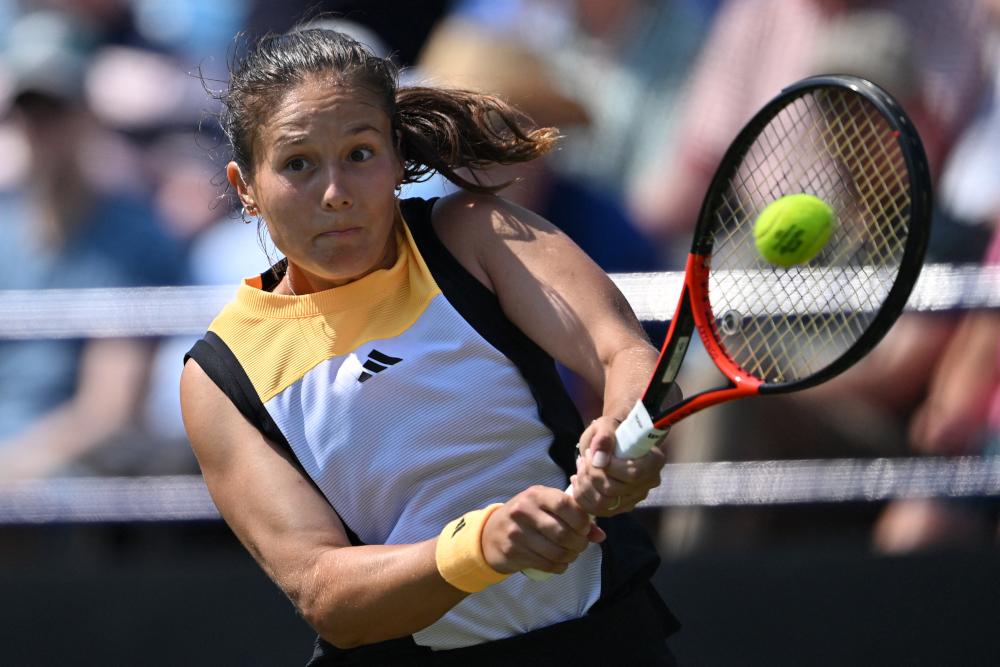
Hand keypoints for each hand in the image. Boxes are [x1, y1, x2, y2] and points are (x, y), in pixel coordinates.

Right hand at [481, 486, 604, 574]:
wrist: (491, 532)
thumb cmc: (527, 517)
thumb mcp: (547, 508)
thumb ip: (574, 517)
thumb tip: (599, 535)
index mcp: (536, 494)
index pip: (565, 504)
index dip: (581, 520)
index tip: (585, 529)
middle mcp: (524, 510)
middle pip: (563, 533)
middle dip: (579, 543)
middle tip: (580, 545)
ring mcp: (516, 532)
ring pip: (556, 552)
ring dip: (570, 557)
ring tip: (571, 554)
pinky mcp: (513, 552)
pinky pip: (546, 564)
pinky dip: (560, 566)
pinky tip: (560, 562)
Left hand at [570, 415, 666, 515]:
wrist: (614, 441)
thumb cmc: (613, 430)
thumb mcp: (607, 425)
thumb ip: (604, 436)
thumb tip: (599, 458)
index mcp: (654, 460)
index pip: (633, 474)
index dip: (610, 467)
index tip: (595, 453)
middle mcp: (648, 482)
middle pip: (615, 490)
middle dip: (592, 474)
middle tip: (584, 458)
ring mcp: (635, 497)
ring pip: (604, 503)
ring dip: (585, 485)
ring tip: (580, 467)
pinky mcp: (621, 506)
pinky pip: (598, 510)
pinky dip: (582, 497)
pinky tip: (578, 481)